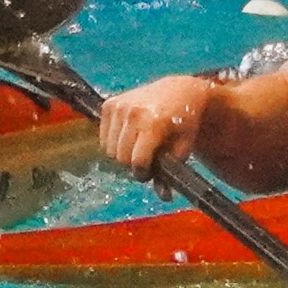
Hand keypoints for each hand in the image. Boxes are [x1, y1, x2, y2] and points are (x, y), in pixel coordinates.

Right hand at [98, 74, 216, 186]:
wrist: (179, 91)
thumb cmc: (184, 122)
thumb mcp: (183, 148)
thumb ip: (171, 173)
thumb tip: (164, 197)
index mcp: (154, 124)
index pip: (137, 161)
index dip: (142, 173)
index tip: (149, 172)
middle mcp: (133, 113)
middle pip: (120, 158)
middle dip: (132, 165)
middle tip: (145, 160)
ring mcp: (119, 107)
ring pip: (108, 150)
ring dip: (122, 154)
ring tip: (138, 148)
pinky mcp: (109, 104)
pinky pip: (103, 137)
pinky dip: (113, 142)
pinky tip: (129, 137)